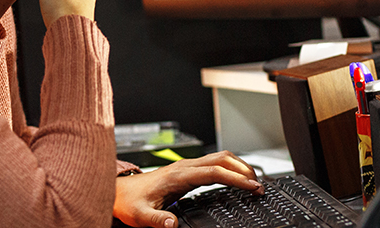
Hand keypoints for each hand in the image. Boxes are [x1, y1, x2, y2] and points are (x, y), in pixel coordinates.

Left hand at [113, 151, 263, 227]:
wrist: (120, 193)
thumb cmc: (130, 203)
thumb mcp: (141, 215)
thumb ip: (157, 220)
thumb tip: (172, 224)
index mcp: (178, 175)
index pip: (215, 171)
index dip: (236, 178)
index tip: (252, 187)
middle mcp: (185, 167)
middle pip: (222, 159)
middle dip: (244, 169)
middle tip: (259, 186)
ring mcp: (186, 167)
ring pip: (219, 158)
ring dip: (238, 166)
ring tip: (253, 182)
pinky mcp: (187, 171)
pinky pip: (213, 164)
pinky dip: (229, 168)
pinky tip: (235, 179)